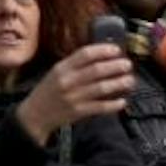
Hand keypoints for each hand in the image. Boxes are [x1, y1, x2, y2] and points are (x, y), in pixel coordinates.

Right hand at [18, 42, 132, 142]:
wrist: (35, 115)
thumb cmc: (49, 91)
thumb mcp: (56, 72)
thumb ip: (75, 64)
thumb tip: (101, 55)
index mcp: (62, 68)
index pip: (85, 54)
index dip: (103, 51)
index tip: (116, 50)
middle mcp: (67, 81)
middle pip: (96, 70)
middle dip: (116, 66)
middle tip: (128, 64)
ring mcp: (73, 97)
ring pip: (101, 88)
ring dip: (119, 83)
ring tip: (130, 80)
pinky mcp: (78, 112)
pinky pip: (100, 107)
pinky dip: (113, 104)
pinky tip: (122, 101)